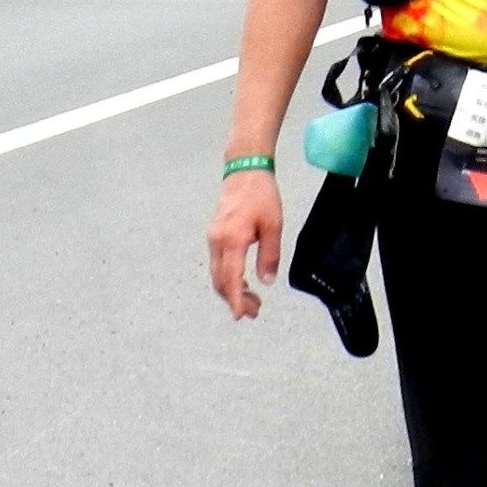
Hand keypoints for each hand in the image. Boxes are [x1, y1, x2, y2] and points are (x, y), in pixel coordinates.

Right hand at [207, 169, 283, 318]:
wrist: (244, 171)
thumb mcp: (273, 226)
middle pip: (220, 281)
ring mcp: (213, 238)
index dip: (235, 300)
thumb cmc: (261, 195)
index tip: (240, 315)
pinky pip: (217, 263)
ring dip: (231, 290)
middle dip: (235, 299)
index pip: (231, 278)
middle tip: (254, 311)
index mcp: (232, 240)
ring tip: (251, 300)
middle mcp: (217, 242)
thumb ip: (270, 256)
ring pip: (217, 274)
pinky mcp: (215, 235)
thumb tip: (267, 281)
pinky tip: (243, 281)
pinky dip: (228, 277)